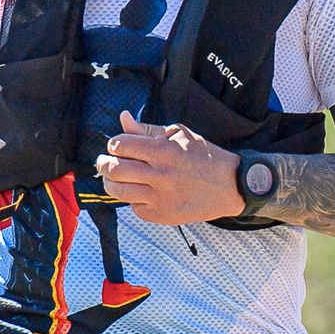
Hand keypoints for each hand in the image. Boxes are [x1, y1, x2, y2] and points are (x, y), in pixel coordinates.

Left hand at [95, 112, 241, 224]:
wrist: (231, 186)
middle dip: (103, 164)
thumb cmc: (204, 157)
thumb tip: (123, 118)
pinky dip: (133, 200)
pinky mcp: (163, 215)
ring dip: (111, 183)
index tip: (117, 147)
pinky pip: (134, 208)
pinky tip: (142, 193)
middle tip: (104, 163)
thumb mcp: (179, 135)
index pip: (120, 145)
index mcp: (163, 150)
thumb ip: (148, 130)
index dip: (114, 145)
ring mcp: (161, 197)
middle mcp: (160, 174)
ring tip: (115, 178)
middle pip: (114, 169)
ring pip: (118, 191)